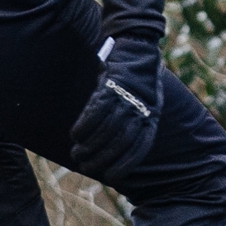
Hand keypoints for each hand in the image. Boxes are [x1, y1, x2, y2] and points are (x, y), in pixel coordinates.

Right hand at [67, 38, 161, 178]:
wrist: (138, 48)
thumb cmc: (140, 81)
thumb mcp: (148, 104)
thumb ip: (137, 123)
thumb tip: (121, 147)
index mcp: (151, 118)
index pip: (138, 150)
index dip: (124, 165)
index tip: (110, 177)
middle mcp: (139, 111)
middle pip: (119, 143)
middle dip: (101, 159)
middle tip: (86, 167)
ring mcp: (125, 99)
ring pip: (105, 131)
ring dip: (89, 146)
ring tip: (77, 154)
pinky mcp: (110, 87)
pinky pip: (95, 113)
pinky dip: (84, 127)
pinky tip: (75, 135)